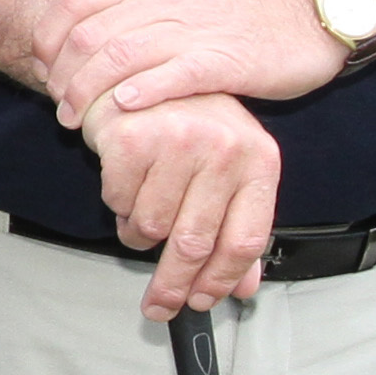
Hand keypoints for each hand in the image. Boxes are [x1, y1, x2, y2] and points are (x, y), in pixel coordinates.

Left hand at [43, 0, 344, 126]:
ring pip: (121, 55)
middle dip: (63, 76)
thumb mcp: (174, 4)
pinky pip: (173, 73)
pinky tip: (125, 109)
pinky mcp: (223, 59)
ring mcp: (193, 29)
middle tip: (60, 108)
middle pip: (90, 35)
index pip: (74, 3)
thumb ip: (130, 19)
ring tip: (78, 121)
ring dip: (90, 92)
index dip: (47, 39)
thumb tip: (78, 49)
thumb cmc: (235, 19)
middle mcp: (164, 1)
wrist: (303, 16)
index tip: (41, 70)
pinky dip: (142, 91)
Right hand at [95, 93, 283, 316]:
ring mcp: (178, 141)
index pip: (245, 239)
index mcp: (258, 159)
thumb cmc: (190, 121)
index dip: (221, 280)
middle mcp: (224, 148)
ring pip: (151, 226)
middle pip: (196, 242)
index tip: (201, 301)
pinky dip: (117, 203)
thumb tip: (244, 286)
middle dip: (172, 284)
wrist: (143, 69)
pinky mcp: (133, 138)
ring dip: (139, 232)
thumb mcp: (229, 170)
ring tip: (141, 210)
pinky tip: (126, 182)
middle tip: (160, 305)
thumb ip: (237, 227)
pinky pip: (118, 201)